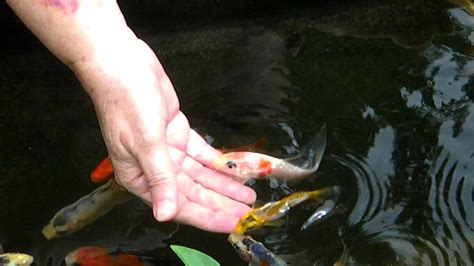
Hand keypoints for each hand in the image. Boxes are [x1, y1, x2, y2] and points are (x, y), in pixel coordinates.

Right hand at [74, 39, 255, 231]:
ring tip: (247, 196)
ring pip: (200, 174)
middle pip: (193, 192)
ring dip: (224, 185)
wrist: (123, 64)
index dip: (207, 216)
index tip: (231, 223)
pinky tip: (235, 171)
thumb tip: (165, 215)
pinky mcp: (178, 133)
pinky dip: (218, 162)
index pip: (179, 204)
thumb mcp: (145, 143)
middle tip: (246, 212)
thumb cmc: (126, 102)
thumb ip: (160, 179)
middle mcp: (155, 168)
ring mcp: (168, 150)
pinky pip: (202, 154)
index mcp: (140, 177)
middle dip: (221, 203)